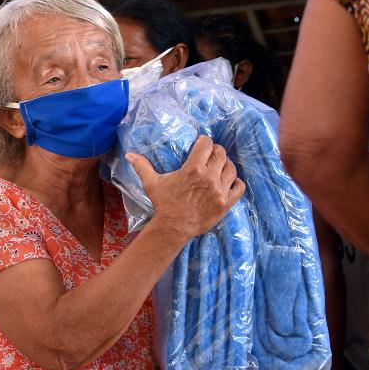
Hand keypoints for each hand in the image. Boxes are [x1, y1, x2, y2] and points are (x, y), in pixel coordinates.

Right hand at [126, 135, 245, 241]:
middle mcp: (209, 177)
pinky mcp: (226, 203)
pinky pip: (239, 187)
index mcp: (192, 169)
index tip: (201, 143)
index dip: (204, 141)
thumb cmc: (164, 204)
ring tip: (220, 167)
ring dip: (226, 165)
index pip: (206, 144)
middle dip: (216, 151)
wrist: (174, 227)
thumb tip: (129, 154)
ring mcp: (220, 190)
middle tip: (210, 154)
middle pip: (221, 154)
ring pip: (231, 168)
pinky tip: (229, 181)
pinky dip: (236, 182)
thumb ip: (142, 166)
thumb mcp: (152, 183)